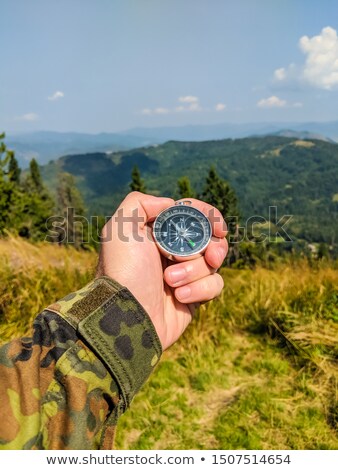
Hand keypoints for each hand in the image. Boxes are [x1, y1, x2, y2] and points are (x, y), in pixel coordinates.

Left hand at [96, 192, 227, 349]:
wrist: (127, 316)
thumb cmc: (124, 271)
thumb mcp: (119, 228)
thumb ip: (140, 203)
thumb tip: (171, 204)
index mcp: (157, 233)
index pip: (192, 215)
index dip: (208, 217)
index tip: (217, 227)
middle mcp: (172, 251)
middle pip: (210, 238)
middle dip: (211, 246)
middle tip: (209, 255)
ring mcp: (184, 274)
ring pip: (212, 262)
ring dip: (194, 270)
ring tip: (170, 281)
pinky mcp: (194, 296)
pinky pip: (214, 285)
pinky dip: (199, 289)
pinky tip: (179, 297)